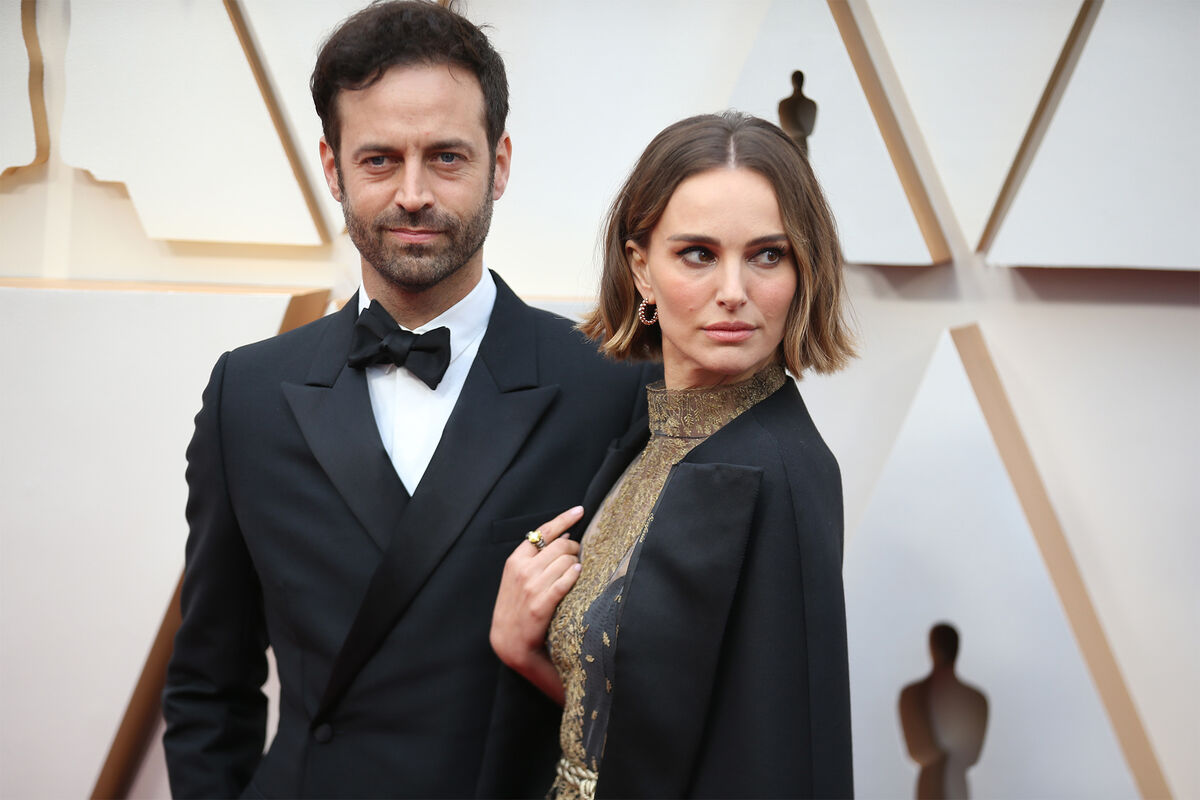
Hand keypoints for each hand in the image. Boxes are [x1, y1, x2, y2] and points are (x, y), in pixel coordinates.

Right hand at [490, 505, 584, 704]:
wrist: (509, 642)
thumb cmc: (516, 607)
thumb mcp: (517, 577)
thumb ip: (536, 556)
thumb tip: (564, 536)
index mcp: (515, 560)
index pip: (543, 531)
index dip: (564, 519)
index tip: (580, 510)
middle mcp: (522, 570)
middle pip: (560, 546)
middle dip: (575, 548)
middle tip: (578, 555)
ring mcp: (531, 587)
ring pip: (566, 562)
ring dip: (576, 563)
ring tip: (576, 570)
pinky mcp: (541, 604)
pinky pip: (566, 581)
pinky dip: (574, 575)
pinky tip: (578, 575)